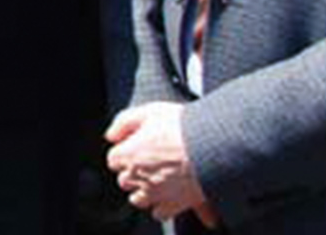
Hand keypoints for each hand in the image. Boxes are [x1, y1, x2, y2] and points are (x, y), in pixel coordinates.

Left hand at [105, 102, 213, 222]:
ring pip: (138, 199)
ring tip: (159, 180)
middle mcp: (138, 177)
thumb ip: (124, 122)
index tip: (138, 147)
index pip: (114, 159)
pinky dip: (162, 206)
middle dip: (134, 172)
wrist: (215, 145)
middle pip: (125, 180)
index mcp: (128, 154)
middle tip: (151, 162)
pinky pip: (159, 213)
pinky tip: (170, 196)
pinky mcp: (174, 204)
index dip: (126, 152)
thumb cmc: (183, 126)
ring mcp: (156, 193)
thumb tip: (111, 136)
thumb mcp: (149, 111)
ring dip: (144, 191)